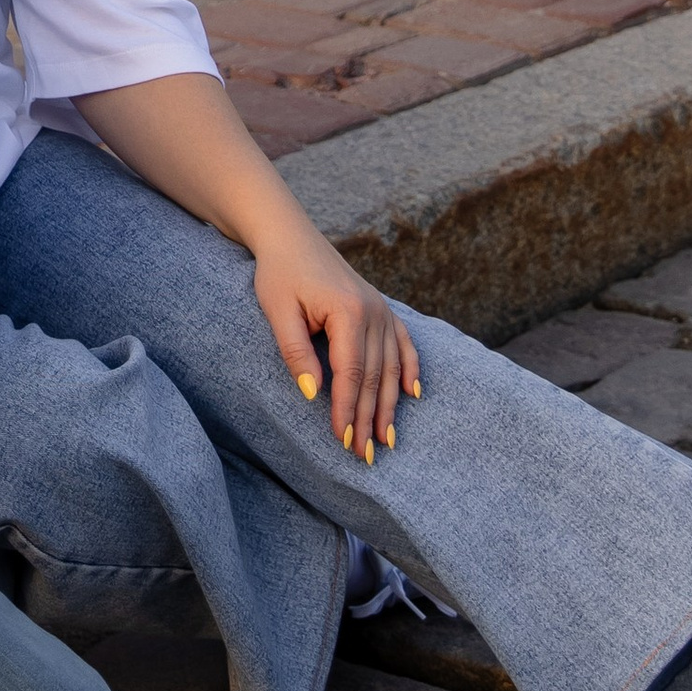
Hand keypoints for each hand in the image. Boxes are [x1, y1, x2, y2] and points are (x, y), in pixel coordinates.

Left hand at [251, 216, 421, 466]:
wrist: (290, 236)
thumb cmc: (278, 273)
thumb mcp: (278, 311)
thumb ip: (296, 352)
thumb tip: (313, 394)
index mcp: (348, 312)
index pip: (351, 373)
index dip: (347, 409)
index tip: (343, 441)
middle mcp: (374, 311)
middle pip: (374, 376)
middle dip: (368, 417)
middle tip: (365, 454)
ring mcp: (382, 310)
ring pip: (392, 367)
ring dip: (389, 405)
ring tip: (386, 439)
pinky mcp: (381, 308)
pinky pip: (404, 343)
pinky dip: (410, 369)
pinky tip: (414, 394)